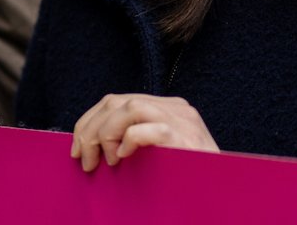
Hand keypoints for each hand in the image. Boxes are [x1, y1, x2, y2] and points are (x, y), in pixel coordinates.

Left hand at [70, 93, 218, 171]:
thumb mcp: (158, 154)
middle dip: (90, 129)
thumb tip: (91, 145)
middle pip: (117, 101)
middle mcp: (176, 109)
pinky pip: (148, 129)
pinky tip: (124, 158)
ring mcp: (182, 122)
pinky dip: (128, 141)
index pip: (117, 100)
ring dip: (105, 134)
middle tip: (85, 160)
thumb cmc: (185, 180)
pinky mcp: (185, 139)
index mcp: (169, 109)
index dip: (89, 122)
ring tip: (105, 161)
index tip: (77, 149)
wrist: (219, 195)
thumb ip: (136, 140)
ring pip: (129, 107)